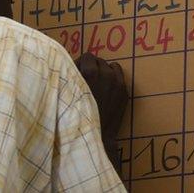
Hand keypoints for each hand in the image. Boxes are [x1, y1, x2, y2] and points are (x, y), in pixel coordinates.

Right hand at [75, 52, 127, 168]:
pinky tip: (107, 89)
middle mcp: (105, 73)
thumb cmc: (77, 115)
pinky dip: (113, 78)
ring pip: (111, 66)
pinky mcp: (124, 91)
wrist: (96, 136)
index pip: (87, 56)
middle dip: (92, 68)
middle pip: (99, 61)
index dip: (81, 64)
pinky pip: (119, 75)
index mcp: (90, 72)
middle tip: (86, 81)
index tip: (77, 74)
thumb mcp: (69, 92)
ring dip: (104, 72)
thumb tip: (71, 66)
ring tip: (98, 84)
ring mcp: (117, 82)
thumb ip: (72, 76)